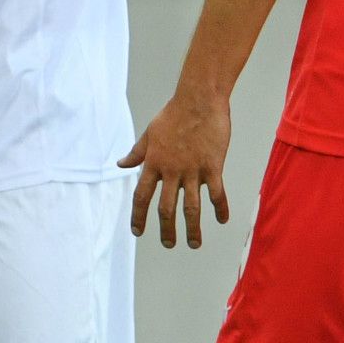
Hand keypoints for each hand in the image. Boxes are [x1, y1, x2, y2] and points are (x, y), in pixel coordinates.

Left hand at [119, 91, 231, 248]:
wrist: (199, 99)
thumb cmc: (174, 113)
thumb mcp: (150, 133)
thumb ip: (137, 152)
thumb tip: (121, 164)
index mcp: (154, 163)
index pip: (141, 196)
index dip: (138, 216)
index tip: (138, 231)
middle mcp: (171, 170)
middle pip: (165, 209)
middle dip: (166, 231)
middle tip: (169, 244)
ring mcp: (193, 170)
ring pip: (191, 208)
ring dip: (192, 229)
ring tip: (193, 244)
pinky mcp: (212, 167)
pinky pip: (217, 194)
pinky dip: (220, 209)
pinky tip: (222, 220)